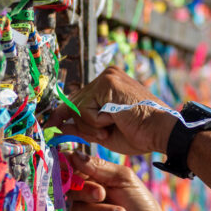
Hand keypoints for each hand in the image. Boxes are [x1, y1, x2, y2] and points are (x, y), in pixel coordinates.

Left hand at [45, 67, 176, 154]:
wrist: (161, 132)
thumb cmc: (139, 134)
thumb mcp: (103, 131)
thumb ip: (82, 126)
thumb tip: (59, 126)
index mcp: (108, 85)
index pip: (77, 99)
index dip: (62, 115)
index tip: (49, 127)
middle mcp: (106, 76)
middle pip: (73, 103)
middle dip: (80, 124)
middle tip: (106, 130)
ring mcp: (106, 77)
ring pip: (77, 108)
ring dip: (92, 126)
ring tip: (114, 125)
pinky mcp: (107, 83)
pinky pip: (85, 110)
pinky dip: (97, 122)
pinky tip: (115, 119)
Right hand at [67, 151, 166, 210]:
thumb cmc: (139, 202)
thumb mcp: (123, 178)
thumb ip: (99, 166)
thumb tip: (74, 154)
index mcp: (90, 178)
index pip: (69, 168)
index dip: (65, 167)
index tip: (70, 168)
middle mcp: (81, 196)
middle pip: (70, 189)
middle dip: (88, 192)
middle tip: (102, 194)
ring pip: (77, 210)